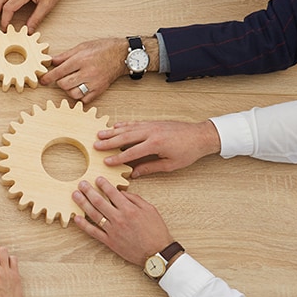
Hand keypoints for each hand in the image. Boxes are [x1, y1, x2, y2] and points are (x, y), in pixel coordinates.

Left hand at [39, 37, 129, 102]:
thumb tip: (50, 61)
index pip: (59, 72)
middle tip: (62, 77)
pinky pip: (84, 100)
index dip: (48, 77)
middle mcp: (87, 72)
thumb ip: (65, 55)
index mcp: (81, 60)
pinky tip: (80, 88)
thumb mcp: (81, 47)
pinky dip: (79, 96)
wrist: (122, 55)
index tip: (43, 81)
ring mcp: (94, 83)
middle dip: (59, 82)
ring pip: (73, 94)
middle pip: (64, 84)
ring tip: (72, 82)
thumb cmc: (102, 49)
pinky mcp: (100, 90)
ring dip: (68, 90)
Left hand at [72, 176, 172, 266]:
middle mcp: (119, 218)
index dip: (103, 184)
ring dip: (83, 203)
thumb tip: (122, 192)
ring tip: (75, 195)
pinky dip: (84, 225)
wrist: (158, 253)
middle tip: (81, 184)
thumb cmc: (156, 231)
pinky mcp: (110, 242)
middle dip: (88, 191)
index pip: (113, 193)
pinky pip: (94, 232)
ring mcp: (113, 230)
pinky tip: (77, 218)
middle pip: (99, 201)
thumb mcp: (150, 209)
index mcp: (129, 209)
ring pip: (94, 214)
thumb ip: (135, 199)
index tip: (97, 178)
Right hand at [96, 120, 221, 177]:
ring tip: (99, 134)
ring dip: (112, 131)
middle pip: (125, 137)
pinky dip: (123, 125)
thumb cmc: (189, 151)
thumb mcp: (170, 164)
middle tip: (95, 145)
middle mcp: (151, 132)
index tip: (106, 161)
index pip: (131, 152)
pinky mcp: (153, 123)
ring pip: (127, 128)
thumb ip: (150, 167)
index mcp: (155, 144)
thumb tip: (134, 173)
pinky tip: (115, 126)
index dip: (117, 158)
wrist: (201, 135)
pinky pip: (134, 123)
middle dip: (109, 142)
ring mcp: (151, 125)